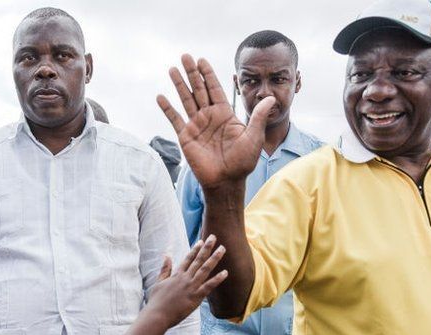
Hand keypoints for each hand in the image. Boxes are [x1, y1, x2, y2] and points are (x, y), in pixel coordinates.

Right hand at [146, 235, 227, 326]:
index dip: (195, 249)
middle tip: (214, 237)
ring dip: (214, 258)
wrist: (157, 315)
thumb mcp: (158, 282)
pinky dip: (217, 279)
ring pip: (205, 269)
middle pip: (198, 260)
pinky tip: (225, 272)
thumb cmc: (156, 301)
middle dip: (207, 248)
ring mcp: (191, 287)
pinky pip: (209, 286)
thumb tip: (166, 256)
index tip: (201, 241)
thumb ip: (164, 269)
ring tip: (222, 249)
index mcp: (176, 275)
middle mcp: (185, 278)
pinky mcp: (195, 297)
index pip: (188, 259)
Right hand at [157, 54, 273, 190]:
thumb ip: (258, 117)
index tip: (202, 60)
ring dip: (179, 84)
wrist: (226, 182)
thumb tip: (270, 98)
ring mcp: (196, 126)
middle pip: (199, 89)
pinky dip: (167, 108)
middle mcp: (209, 117)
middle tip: (185, 56)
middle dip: (192, 73)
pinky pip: (174, 119)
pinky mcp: (185, 137)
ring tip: (173, 69)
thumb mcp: (254, 137)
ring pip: (186, 99)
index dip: (208, 74)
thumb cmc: (242, 162)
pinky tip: (161, 96)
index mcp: (224, 114)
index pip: (215, 89)